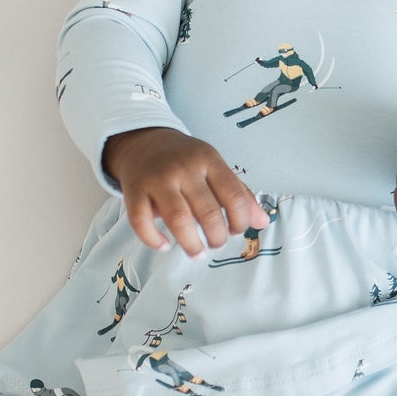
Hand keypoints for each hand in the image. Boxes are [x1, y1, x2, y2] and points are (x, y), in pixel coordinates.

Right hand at [102, 127, 268, 256]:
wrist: (143, 143)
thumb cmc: (185, 161)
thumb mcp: (215, 168)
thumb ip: (239, 194)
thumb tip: (262, 222)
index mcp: (209, 160)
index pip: (234, 196)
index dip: (241, 220)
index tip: (236, 230)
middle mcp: (184, 169)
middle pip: (208, 212)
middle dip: (218, 237)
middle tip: (217, 243)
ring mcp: (157, 180)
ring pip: (178, 219)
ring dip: (191, 244)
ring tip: (198, 252)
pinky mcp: (134, 191)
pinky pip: (141, 221)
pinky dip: (153, 239)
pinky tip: (164, 246)